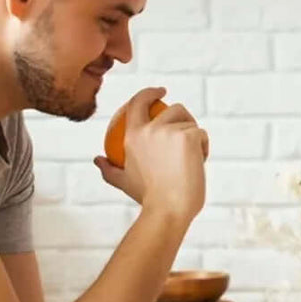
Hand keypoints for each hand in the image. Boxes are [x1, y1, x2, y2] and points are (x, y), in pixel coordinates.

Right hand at [95, 88, 208, 219]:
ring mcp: (171, 131)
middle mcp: (150, 129)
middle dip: (184, 119)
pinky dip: (203, 148)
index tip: (160, 91)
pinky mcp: (190, 136)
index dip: (149, 92)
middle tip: (188, 136)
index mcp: (133, 135)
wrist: (168, 209)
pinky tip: (198, 164)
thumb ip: (109, 169)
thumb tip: (97, 160)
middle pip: (174, 109)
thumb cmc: (148, 198)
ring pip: (191, 123)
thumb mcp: (123, 181)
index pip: (138, 103)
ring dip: (194, 137)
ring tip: (191, 159)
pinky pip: (201, 135)